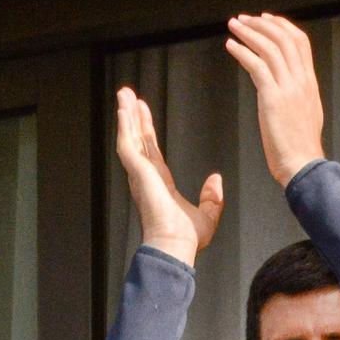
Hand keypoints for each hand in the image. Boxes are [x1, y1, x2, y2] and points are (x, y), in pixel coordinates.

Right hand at [116, 87, 224, 265]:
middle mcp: (146, 177)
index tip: (144, 114)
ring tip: (124, 93)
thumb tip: (215, 180)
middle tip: (129, 96)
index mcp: (161, 184)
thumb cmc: (187, 238)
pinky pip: (127, 145)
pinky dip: (124, 126)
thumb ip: (211, 197)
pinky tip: (123, 109)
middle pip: (138, 140)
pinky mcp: (137, 173)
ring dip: (126, 115)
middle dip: (133, 117)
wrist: (176, 246)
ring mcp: (140, 175)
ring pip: (130, 137)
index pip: (152, 152)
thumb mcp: (208, 214)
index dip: (147, 131)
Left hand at [225, 13, 324, 186]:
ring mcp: (288, 89)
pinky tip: (231, 46)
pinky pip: (256, 66)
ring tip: (234, 26)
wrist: (303, 166)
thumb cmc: (300, 149)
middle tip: (245, 19)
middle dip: (262, 24)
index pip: (300, 42)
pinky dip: (242, 52)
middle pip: (284, 38)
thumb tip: (277, 84)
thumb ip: (295, 96)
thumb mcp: (305, 115)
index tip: (266, 20)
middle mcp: (301, 82)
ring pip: (269, 48)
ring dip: (249, 32)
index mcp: (310, 84)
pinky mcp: (272, 99)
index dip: (282, 26)